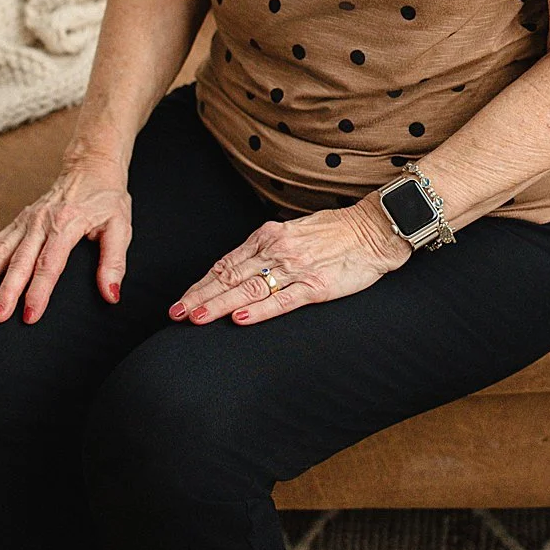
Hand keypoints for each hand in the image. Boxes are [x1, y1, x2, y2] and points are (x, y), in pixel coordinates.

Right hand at [0, 151, 130, 324]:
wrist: (90, 166)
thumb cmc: (106, 198)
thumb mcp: (120, 227)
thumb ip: (114, 262)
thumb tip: (111, 295)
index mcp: (67, 224)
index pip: (50, 264)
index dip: (39, 291)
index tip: (30, 315)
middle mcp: (41, 222)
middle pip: (20, 261)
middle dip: (6, 290)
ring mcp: (26, 220)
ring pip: (0, 250)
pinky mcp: (19, 221)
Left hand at [170, 195, 412, 327]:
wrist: (374, 230)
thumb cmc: (334, 232)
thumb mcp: (292, 232)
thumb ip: (266, 249)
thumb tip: (239, 269)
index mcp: (267, 236)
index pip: (225, 263)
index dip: (200, 283)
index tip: (180, 301)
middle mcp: (276, 250)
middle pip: (229, 277)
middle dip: (199, 296)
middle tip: (175, 314)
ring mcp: (295, 268)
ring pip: (248, 289)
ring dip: (219, 305)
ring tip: (196, 318)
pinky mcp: (316, 286)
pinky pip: (283, 300)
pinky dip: (260, 311)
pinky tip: (240, 319)